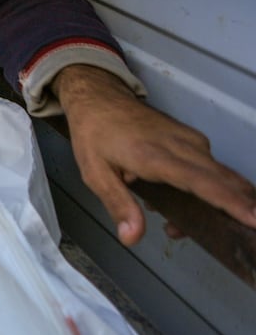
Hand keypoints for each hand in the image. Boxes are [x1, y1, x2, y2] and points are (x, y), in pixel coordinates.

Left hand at [56, 64, 255, 245]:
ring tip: (177, 225)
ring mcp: (191, 140)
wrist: (100, 97)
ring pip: (221, 175)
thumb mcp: (95, 173)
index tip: (253, 219)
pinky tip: (182, 203)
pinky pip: (212, 167)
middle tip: (232, 237)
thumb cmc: (95, 135)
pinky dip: (209, 188)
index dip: (231, 202)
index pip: (203, 182)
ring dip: (216, 204)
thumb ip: (118, 205)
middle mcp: (182, 146)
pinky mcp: (194, 139)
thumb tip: (132, 237)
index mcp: (156, 156)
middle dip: (235, 210)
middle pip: (223, 180)